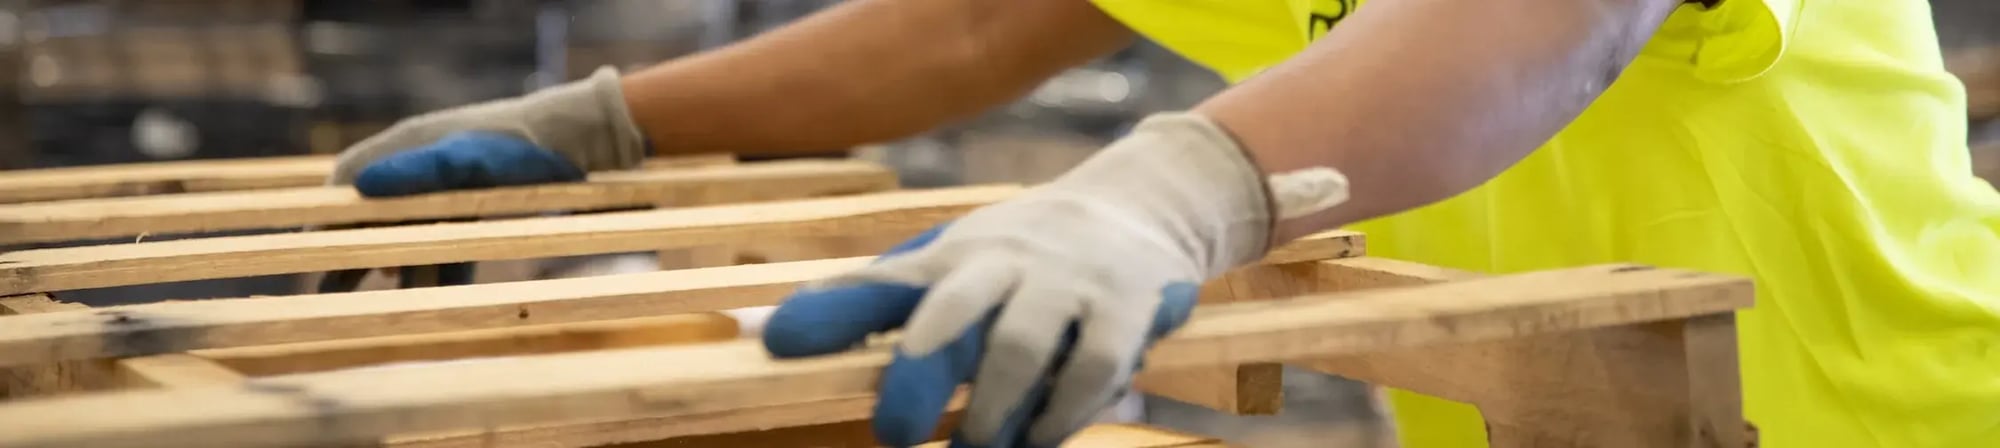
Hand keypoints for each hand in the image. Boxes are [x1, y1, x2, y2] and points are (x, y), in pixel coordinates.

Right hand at [321, 67, 646, 288]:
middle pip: (377, 216)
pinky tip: (434, 297)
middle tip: (327, 288)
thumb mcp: (464, 159)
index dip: (327, 216)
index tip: (307, 248)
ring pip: (413, 236)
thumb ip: (415, 173)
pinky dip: (441, 270)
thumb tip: (359, 186)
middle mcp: (422, 171)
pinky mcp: (477, 210)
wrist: (577, 145)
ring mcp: (450, 192)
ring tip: (376, 302)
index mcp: (408, 149)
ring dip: (399, 267)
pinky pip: (450, 245)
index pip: (350, 182)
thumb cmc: (517, 147)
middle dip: (355, 252)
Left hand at [762, 113, 1280, 446]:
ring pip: (1021, 348)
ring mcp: (1064, 281)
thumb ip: (873, 300)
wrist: (1139, 204)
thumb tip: (772, 333)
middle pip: (951, 311)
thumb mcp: (949, 261)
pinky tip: (1040, 437)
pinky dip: (1062, 413)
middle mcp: (1001, 260)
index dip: (831, 312)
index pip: (881, 282)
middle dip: (919, 371)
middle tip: (894, 431)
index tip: (779, 343)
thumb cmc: (1021, 254)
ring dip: (993, 412)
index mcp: (949, 254)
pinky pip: (1092, 366)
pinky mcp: (1123, 304)